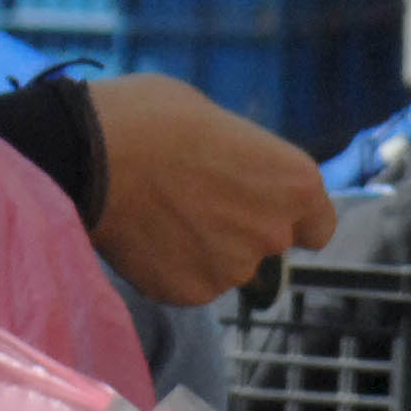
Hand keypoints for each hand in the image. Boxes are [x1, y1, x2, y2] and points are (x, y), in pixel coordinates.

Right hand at [84, 73, 338, 305]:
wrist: (92, 153)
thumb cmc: (154, 116)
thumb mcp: (217, 121)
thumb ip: (242, 162)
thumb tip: (232, 174)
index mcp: (295, 183)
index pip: (318, 226)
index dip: (290, 217)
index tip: (261, 205)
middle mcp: (273, 233)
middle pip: (266, 245)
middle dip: (238, 229)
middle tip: (192, 200)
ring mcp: (232, 269)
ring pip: (224, 266)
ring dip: (201, 249)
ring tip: (160, 215)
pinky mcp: (190, 293)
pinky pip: (187, 282)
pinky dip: (170, 266)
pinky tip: (143, 236)